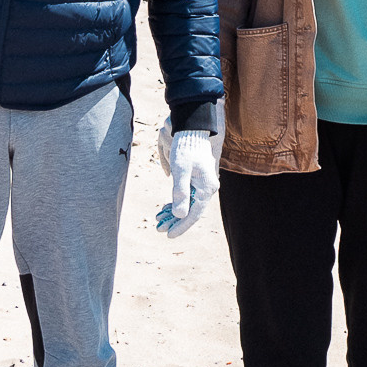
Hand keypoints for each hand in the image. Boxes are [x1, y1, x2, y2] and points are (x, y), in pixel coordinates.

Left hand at [154, 120, 222, 238]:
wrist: (192, 131)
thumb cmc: (186, 149)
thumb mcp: (181, 171)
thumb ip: (180, 193)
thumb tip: (179, 215)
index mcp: (206, 188)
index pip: (194, 214)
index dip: (181, 226)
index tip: (168, 235)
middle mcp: (207, 189)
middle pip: (191, 211)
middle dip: (174, 221)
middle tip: (158, 228)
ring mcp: (203, 186)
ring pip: (188, 205)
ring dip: (174, 213)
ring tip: (159, 219)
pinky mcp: (198, 181)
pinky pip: (188, 197)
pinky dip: (176, 203)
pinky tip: (165, 208)